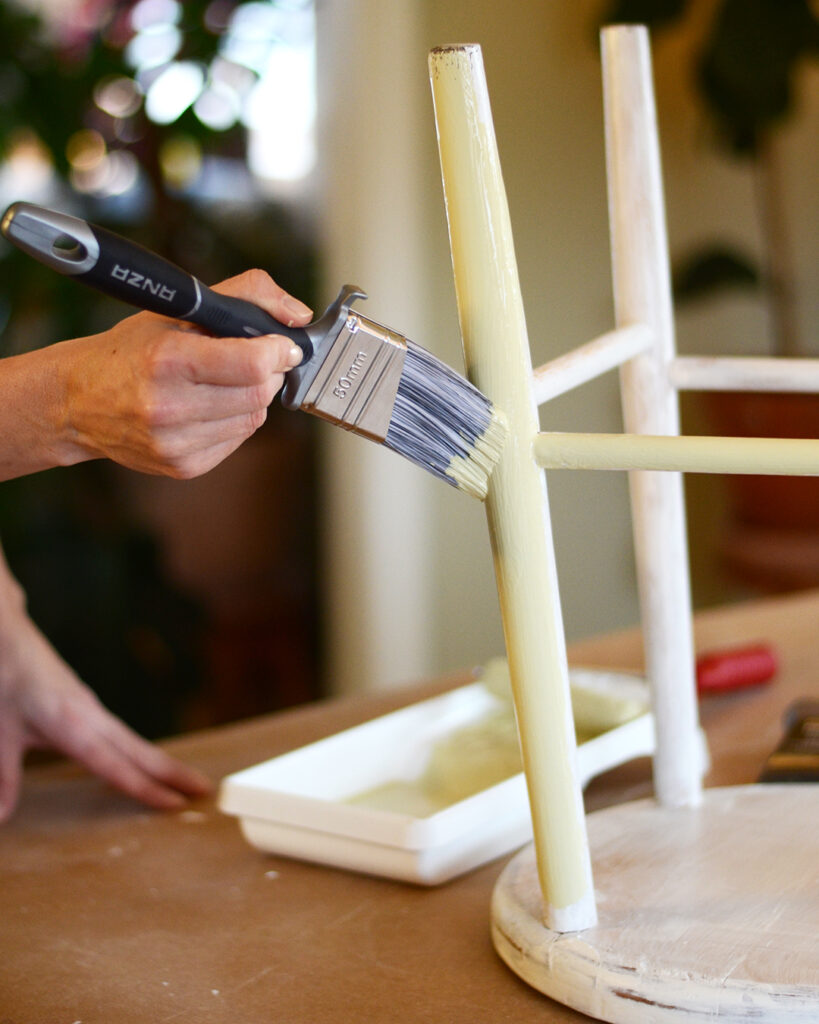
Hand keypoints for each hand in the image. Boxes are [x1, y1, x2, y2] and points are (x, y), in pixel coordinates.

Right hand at [0, 269, 312, 481]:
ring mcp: (174, 442)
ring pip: (254, 418)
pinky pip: (238, 439)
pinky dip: (236, 420)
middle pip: (259, 393)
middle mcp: (167, 406)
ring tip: (222, 382)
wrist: (79, 401)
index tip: (281, 344)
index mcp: (166, 360)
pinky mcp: (182, 467)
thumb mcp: (181, 310)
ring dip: (252, 397)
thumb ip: (248, 295)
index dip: (278, 351)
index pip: (252, 364)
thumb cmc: (132, 351)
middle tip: (252, 360)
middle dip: (267, 373)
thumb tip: (298, 315)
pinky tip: (209, 406)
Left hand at [0, 558, 211, 821]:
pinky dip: (142, 751)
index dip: (146, 788)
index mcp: (73, 725)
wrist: (10, 638)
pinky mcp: (89, 707)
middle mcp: (92, 717)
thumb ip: (5, 776)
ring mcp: (94, 710)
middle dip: (174, 772)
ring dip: (162, 762)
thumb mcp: (1, 731)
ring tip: (188, 780)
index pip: (116, 766)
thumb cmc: (5, 681)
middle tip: (206, 790)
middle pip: (141, 751)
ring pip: (135, 741)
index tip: (176, 805)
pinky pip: (123, 734)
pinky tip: (146, 761)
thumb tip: (2, 818)